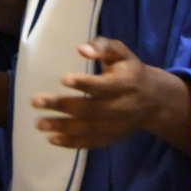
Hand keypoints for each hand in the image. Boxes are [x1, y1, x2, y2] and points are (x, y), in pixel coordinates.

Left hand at [32, 37, 190, 154]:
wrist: (154, 100)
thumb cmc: (131, 71)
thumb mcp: (122, 53)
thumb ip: (104, 47)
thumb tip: (82, 48)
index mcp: (125, 83)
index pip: (103, 86)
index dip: (84, 84)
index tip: (63, 79)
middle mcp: (121, 107)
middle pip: (89, 109)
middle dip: (62, 105)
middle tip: (36, 101)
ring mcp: (116, 125)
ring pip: (87, 128)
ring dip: (62, 127)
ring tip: (39, 123)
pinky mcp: (111, 137)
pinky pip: (90, 142)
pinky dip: (71, 143)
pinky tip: (52, 139)